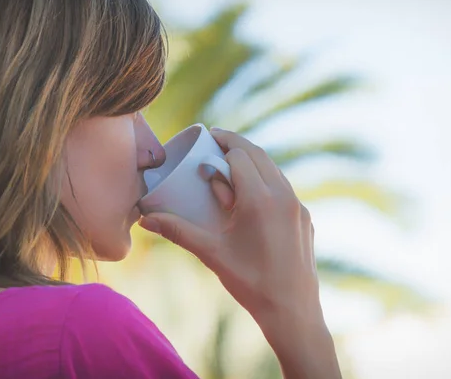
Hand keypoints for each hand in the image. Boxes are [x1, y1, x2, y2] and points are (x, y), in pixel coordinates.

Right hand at [138, 127, 319, 321]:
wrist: (292, 310)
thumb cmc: (251, 282)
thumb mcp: (212, 253)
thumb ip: (178, 231)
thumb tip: (145, 221)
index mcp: (260, 200)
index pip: (240, 155)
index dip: (222, 144)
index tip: (208, 139)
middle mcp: (283, 196)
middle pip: (258, 155)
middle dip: (236, 145)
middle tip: (216, 143)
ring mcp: (298, 206)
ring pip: (274, 170)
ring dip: (253, 161)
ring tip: (231, 165)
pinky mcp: (305, 217)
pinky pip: (284, 188)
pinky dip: (266, 180)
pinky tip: (251, 193)